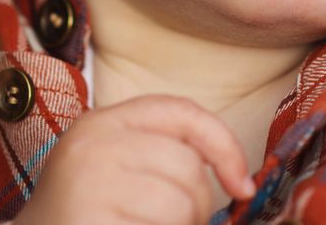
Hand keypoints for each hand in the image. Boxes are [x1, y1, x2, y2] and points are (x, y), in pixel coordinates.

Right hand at [14, 94, 255, 224]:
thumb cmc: (83, 213)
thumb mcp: (114, 167)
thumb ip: (161, 154)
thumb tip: (240, 178)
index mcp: (100, 123)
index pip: (182, 112)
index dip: (224, 145)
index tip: (242, 183)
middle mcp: (93, 146)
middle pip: (188, 166)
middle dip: (198, 205)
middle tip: (171, 224)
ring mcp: (90, 185)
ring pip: (182, 205)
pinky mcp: (92, 221)